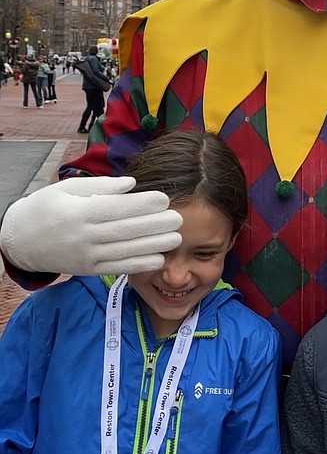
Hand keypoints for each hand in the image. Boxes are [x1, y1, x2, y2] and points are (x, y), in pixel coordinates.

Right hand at [1, 177, 182, 274]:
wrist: (20, 241)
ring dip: (154, 246)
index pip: (116, 208)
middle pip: (125, 231)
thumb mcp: (66, 189)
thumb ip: (101, 186)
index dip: (142, 204)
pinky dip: (139, 265)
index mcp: (79, 212)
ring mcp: (86, 256)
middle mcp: (84, 236)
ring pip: (125, 251)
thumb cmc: (46, 207)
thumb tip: (132, 183)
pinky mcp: (88, 269)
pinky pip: (117, 268)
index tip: (164, 198)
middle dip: (155, 225)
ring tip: (176, 238)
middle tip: (179, 218)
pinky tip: (158, 258)